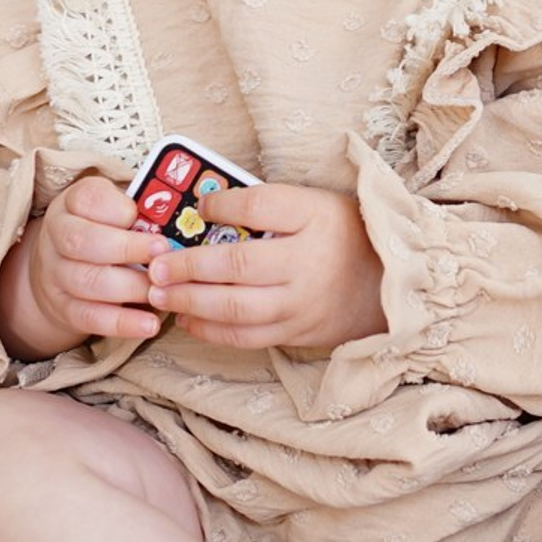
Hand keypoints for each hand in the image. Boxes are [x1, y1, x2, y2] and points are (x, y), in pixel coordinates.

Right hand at [0, 175, 174, 356]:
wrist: (61, 268)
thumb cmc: (103, 230)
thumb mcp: (113, 207)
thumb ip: (139, 208)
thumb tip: (175, 217)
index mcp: (71, 203)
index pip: (86, 199)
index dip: (115, 208)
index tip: (140, 216)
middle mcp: (57, 236)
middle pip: (82, 241)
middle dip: (126, 249)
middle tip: (163, 253)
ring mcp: (55, 274)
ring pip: (87, 282)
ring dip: (130, 288)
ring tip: (162, 290)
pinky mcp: (63, 308)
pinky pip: (90, 317)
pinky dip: (122, 323)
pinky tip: (149, 324)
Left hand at [144, 183, 385, 352]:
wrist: (386, 285)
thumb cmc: (341, 236)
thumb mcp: (315, 205)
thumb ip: (267, 205)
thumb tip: (207, 209)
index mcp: (315, 218)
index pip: (260, 205)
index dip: (223, 205)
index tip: (200, 206)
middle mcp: (308, 263)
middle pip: (237, 264)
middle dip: (187, 266)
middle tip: (155, 265)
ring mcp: (301, 304)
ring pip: (236, 308)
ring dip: (189, 301)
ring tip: (158, 294)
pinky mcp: (296, 332)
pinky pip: (245, 336)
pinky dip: (210, 330)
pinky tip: (187, 319)